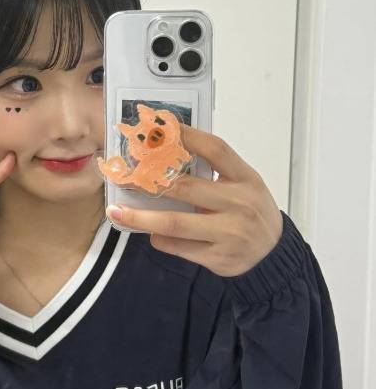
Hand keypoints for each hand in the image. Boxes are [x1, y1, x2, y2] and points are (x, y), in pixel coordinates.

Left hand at [106, 126, 283, 276]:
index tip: (157, 131)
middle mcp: (240, 204)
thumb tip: (164, 157)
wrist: (272, 254)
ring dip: (140, 217)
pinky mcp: (219, 258)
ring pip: (174, 222)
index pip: (216, 149)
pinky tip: (150, 232)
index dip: (186, 136)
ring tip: (117, 212)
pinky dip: (159, 238)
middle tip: (122, 177)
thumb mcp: (243, 185)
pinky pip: (178, 246)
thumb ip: (213, 173)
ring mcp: (230, 233)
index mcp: (246, 178)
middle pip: (185, 187)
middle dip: (147, 182)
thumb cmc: (249, 211)